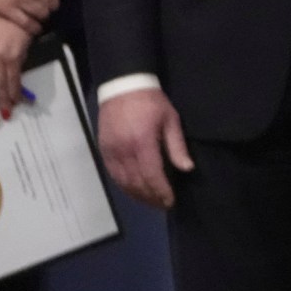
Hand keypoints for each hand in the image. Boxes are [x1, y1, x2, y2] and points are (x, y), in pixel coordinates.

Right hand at [97, 88, 194, 209]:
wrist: (123, 86)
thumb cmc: (151, 102)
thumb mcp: (170, 120)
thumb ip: (176, 146)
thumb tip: (187, 168)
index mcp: (142, 143)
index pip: (152, 176)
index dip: (161, 192)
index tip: (170, 201)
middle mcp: (124, 151)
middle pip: (136, 183)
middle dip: (151, 197)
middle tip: (163, 205)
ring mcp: (111, 152)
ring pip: (123, 183)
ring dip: (137, 196)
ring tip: (151, 201)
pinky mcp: (103, 151)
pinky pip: (113, 175)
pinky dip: (124, 187)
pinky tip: (134, 191)